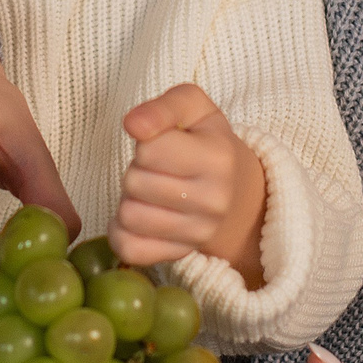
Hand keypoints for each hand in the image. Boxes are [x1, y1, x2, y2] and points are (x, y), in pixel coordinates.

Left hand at [116, 84, 266, 284]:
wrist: (238, 194)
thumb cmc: (208, 143)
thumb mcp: (194, 108)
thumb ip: (163, 107)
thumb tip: (132, 124)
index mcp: (218, 158)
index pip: (150, 150)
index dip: (146, 143)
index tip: (162, 145)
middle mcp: (213, 201)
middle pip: (134, 183)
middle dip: (137, 171)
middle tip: (156, 170)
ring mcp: (197, 233)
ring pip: (128, 216)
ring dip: (130, 200)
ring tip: (151, 192)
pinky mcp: (178, 255)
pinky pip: (129, 249)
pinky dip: (123, 232)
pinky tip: (141, 218)